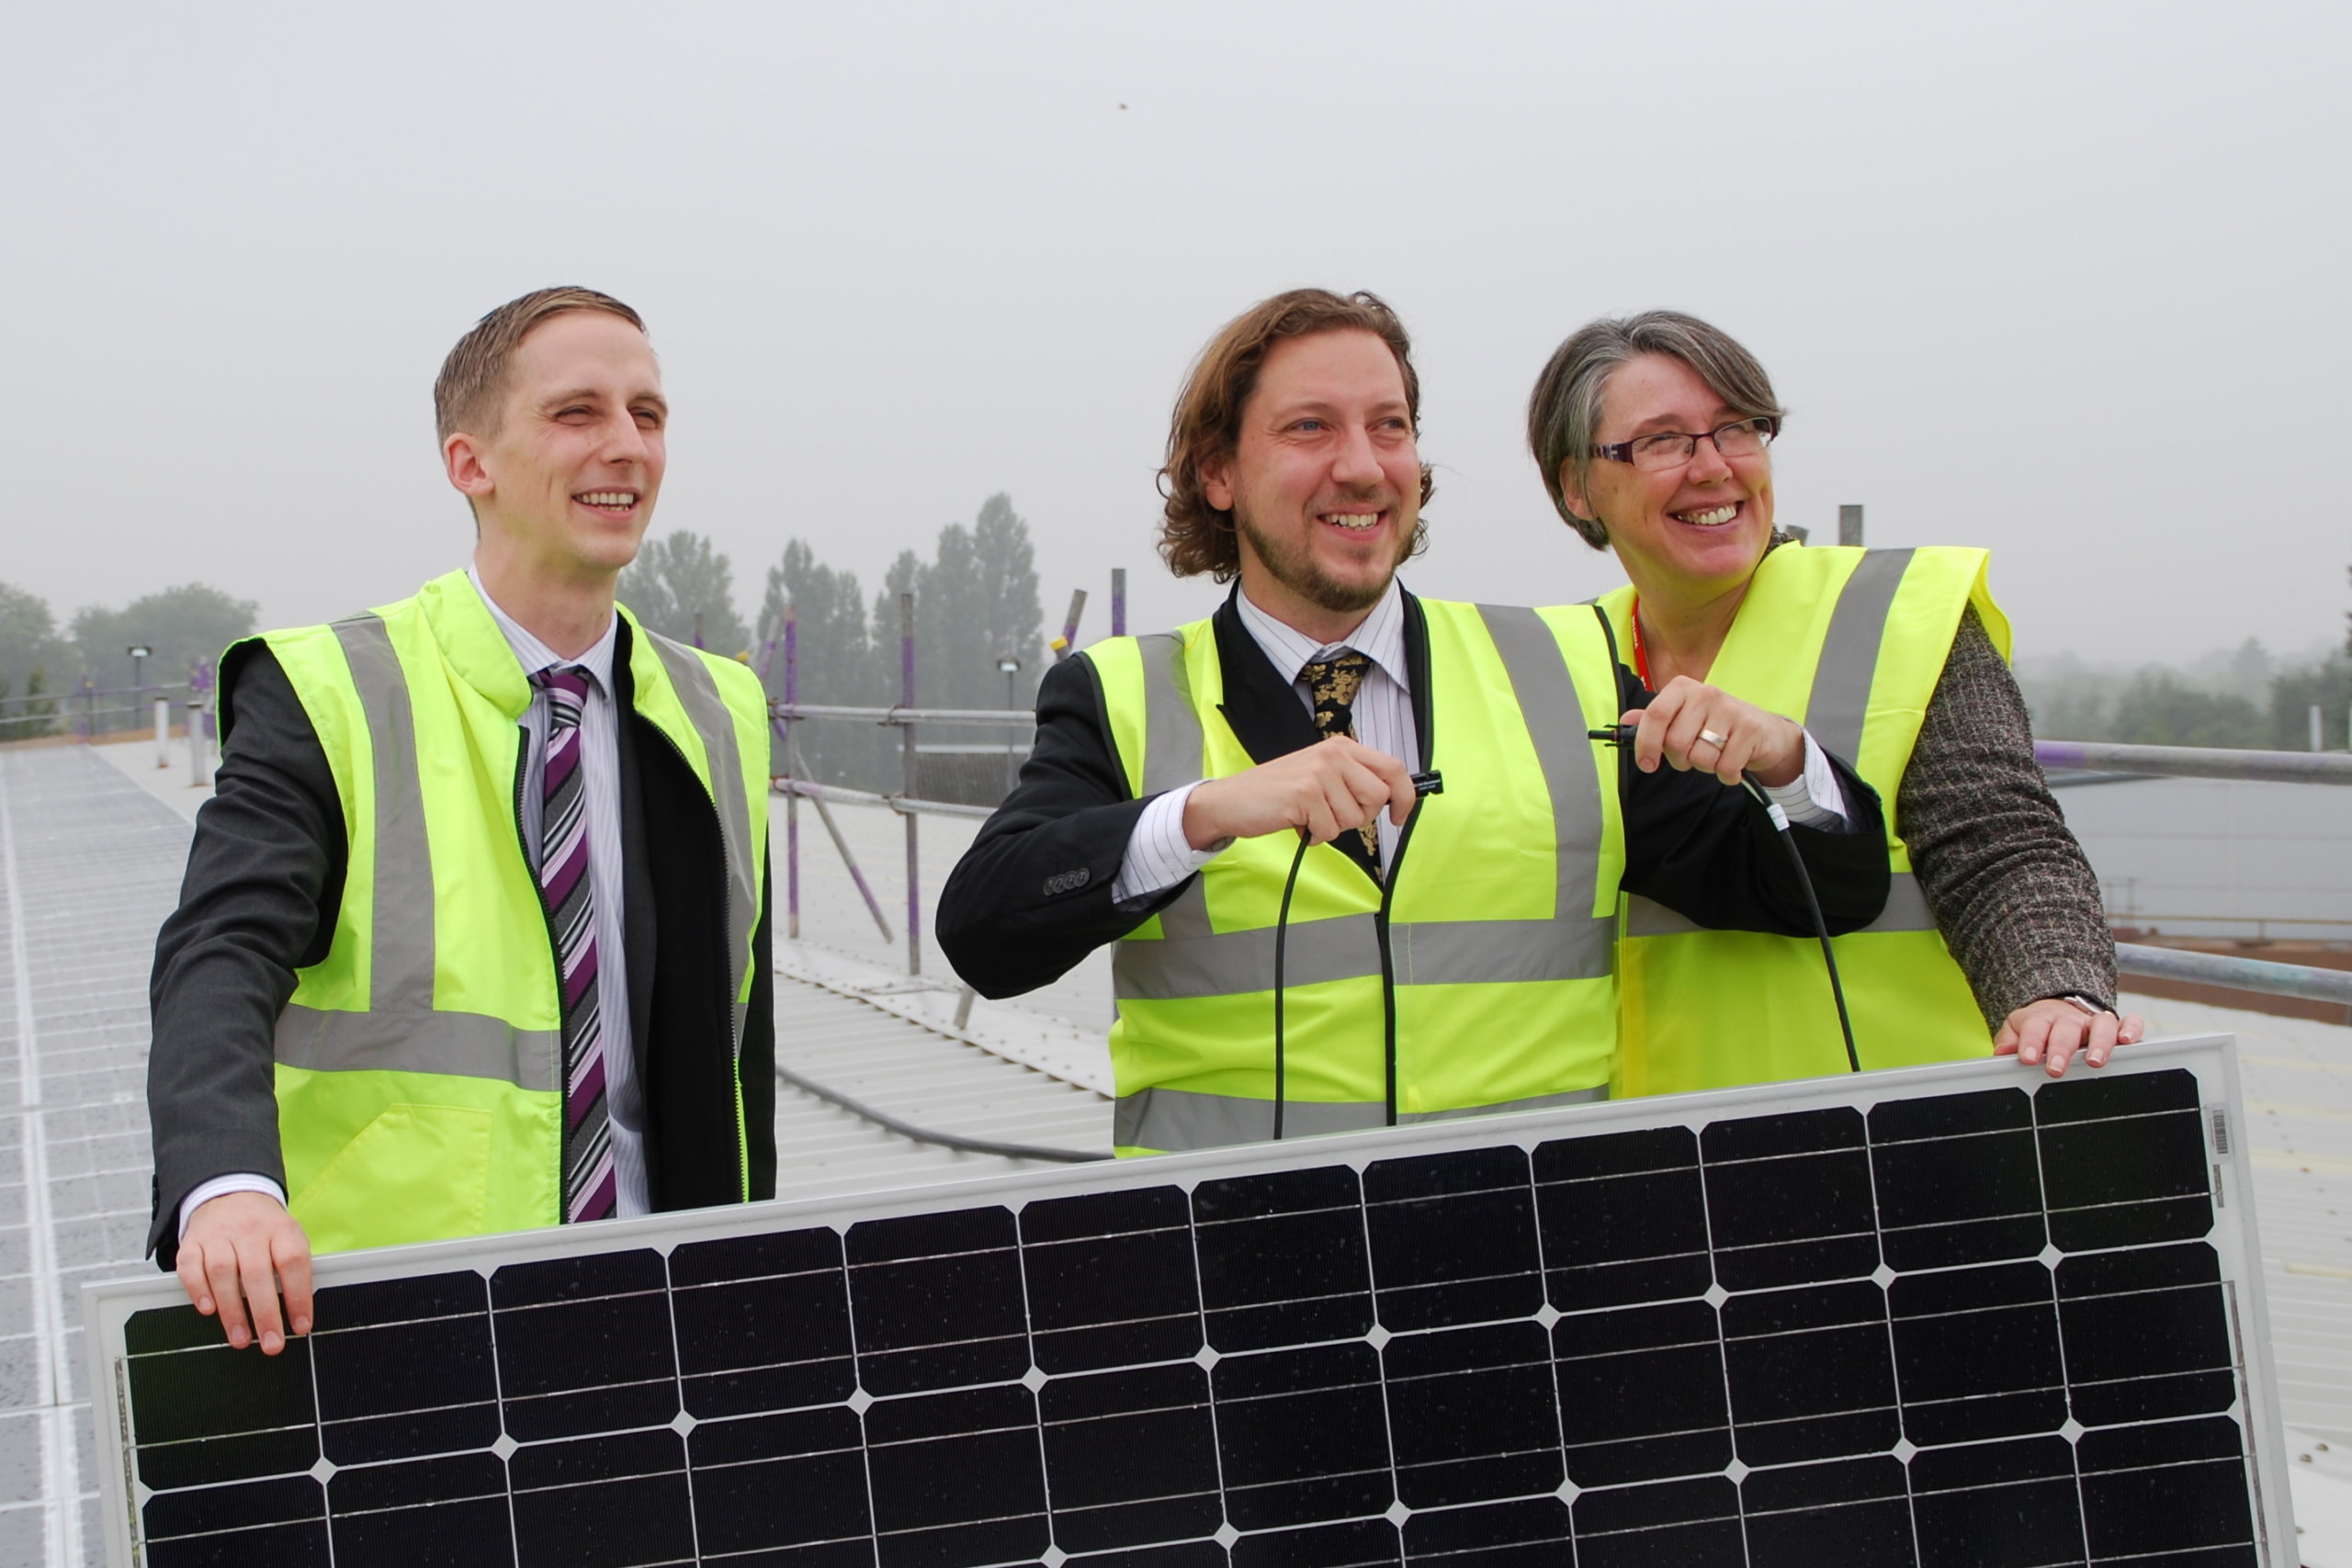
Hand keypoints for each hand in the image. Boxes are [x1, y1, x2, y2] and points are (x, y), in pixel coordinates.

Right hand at [177, 1191, 313, 1353]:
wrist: (232, 1194)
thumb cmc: (265, 1228)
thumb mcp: (288, 1237)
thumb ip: (293, 1268)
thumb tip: (300, 1313)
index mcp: (281, 1229)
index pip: (293, 1262)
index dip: (298, 1296)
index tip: (301, 1326)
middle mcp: (250, 1230)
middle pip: (257, 1273)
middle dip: (265, 1314)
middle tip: (272, 1344)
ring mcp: (219, 1235)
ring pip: (223, 1273)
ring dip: (232, 1311)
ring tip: (241, 1339)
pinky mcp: (192, 1242)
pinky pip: (190, 1266)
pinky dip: (198, 1289)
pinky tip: (208, 1309)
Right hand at [1183, 735, 1416, 849]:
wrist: (1232, 800)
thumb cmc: (1277, 792)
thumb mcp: (1320, 775)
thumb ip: (1353, 781)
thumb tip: (1393, 799)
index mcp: (1342, 748)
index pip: (1393, 768)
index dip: (1405, 796)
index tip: (1399, 816)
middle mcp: (1333, 755)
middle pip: (1378, 797)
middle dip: (1360, 816)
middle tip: (1333, 814)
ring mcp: (1319, 773)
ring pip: (1354, 818)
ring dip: (1332, 827)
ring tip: (1309, 816)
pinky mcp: (1305, 794)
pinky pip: (1330, 831)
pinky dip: (1315, 836)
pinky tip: (1297, 823)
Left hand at [1627, 677, 1805, 787]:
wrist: (1764, 732)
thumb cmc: (1717, 727)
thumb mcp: (1684, 718)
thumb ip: (1655, 720)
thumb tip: (1625, 721)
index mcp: (1683, 688)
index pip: (1655, 714)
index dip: (1646, 744)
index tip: (1647, 765)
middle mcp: (1706, 693)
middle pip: (1675, 743)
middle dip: (1681, 760)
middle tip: (1694, 756)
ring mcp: (1730, 709)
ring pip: (1700, 757)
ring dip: (1706, 767)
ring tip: (1717, 755)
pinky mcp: (1750, 729)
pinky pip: (1725, 767)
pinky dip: (1727, 775)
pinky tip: (1734, 763)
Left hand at [1995, 998, 2145, 1076]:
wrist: (2056, 1008)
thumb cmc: (2037, 1027)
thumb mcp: (2017, 1031)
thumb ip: (2010, 1041)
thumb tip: (2003, 1052)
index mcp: (2042, 1019)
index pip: (2035, 1027)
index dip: (2032, 1042)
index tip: (2028, 1058)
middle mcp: (2069, 1020)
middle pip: (2067, 1029)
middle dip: (2062, 1049)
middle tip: (2056, 1068)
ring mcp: (2093, 1023)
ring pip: (2101, 1025)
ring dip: (2099, 1042)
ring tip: (2094, 1061)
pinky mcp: (2116, 1027)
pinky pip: (2130, 1022)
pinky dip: (2132, 1029)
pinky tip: (2128, 1042)